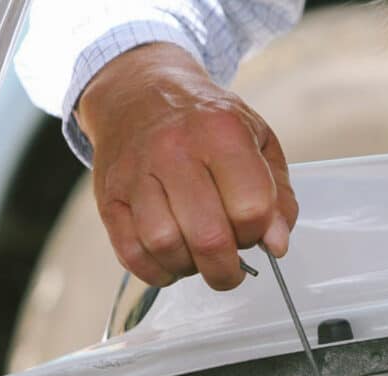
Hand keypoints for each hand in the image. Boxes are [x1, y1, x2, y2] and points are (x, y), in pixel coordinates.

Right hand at [76, 43, 297, 289]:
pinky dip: (155, 270)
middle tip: (230, 269)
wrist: (140, 93)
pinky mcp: (109, 196)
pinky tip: (170, 260)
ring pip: (165, 246)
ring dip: (188, 268)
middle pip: (208, 237)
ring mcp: (137, 174)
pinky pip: (131, 252)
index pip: (251, 207)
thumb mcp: (257, 140)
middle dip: (226, 269)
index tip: (254, 234)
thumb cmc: (205, 122)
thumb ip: (278, 196)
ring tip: (197, 258)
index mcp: (222, 132)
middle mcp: (175, 150)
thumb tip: (276, 245)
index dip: (258, 233)